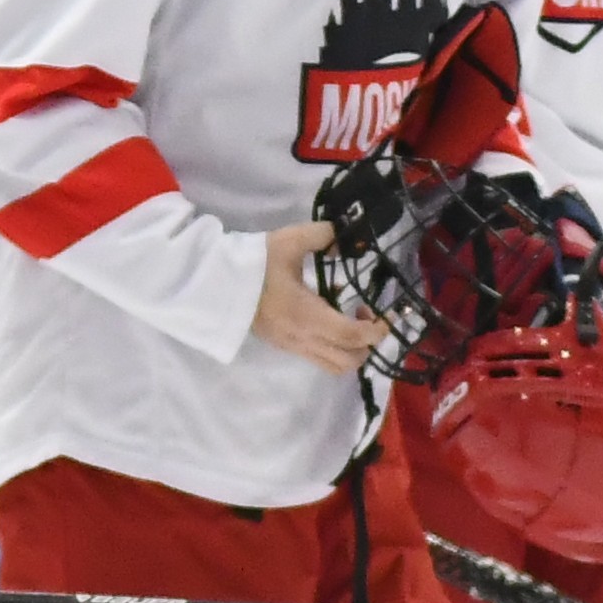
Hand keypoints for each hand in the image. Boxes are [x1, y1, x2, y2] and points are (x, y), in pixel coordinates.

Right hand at [251, 220, 377, 373]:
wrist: (216, 283)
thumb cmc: (254, 263)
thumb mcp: (290, 241)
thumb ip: (323, 236)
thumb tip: (345, 240)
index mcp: (306, 316)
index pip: (353, 336)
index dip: (377, 330)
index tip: (386, 313)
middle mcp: (302, 338)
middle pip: (348, 361)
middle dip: (367, 344)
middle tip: (367, 316)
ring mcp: (292, 346)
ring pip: (334, 366)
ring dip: (351, 350)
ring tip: (350, 321)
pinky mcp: (284, 346)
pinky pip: (319, 359)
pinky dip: (334, 348)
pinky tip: (329, 319)